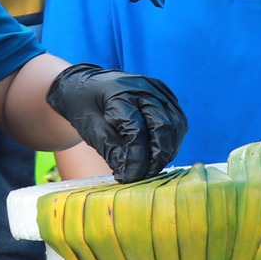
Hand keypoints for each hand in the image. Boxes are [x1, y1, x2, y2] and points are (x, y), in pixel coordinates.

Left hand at [46, 63, 185, 180]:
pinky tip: (159, 153)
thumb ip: (110, 149)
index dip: (136, 158)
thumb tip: (129, 173)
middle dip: (158, 156)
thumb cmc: (83, 105)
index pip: (137, 131)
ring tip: (152, 167)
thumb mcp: (89, 129)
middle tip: (145, 175)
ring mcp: (157, 88)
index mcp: (120, 93)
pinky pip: (177, 120)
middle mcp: (144, 87)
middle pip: (163, 126)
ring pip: (176, 124)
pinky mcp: (165, 94)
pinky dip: (171, 139)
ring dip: (168, 149)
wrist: (86, 82)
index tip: (129, 177)